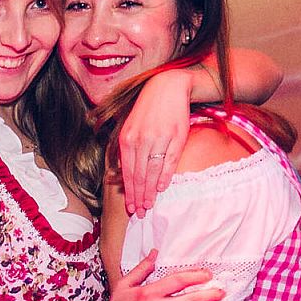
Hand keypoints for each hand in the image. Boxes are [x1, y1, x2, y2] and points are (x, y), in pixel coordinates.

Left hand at [116, 69, 193, 215]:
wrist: (168, 87)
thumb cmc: (148, 110)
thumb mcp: (131, 126)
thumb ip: (127, 149)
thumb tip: (124, 173)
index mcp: (127, 139)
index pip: (127, 173)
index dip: (129, 193)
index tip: (130, 208)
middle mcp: (141, 140)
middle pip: (139, 176)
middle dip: (138, 197)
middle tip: (139, 213)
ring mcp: (158, 138)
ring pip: (153, 172)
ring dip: (151, 192)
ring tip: (149, 205)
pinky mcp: (175, 136)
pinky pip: (169, 162)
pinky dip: (165, 177)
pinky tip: (162, 189)